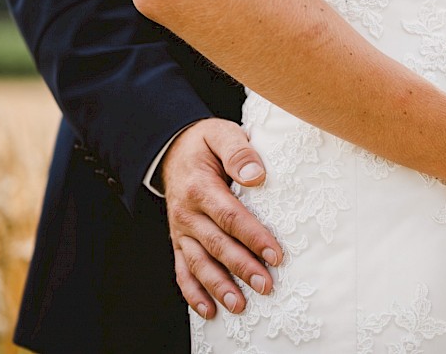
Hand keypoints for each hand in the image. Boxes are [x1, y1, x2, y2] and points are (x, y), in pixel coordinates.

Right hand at [161, 118, 283, 317]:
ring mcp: (181, 230)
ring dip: (219, 286)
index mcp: (200, 187)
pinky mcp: (179, 240)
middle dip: (242, 267)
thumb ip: (238, 151)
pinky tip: (209, 311)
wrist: (170, 149)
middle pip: (217, 245)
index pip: (230, 216)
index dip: (253, 236)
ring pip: (199, 263)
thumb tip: (256, 176)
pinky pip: (182, 270)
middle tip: (266, 285)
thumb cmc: (203, 142)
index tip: (275, 254)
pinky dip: (193, 293)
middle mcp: (187, 213)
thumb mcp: (220, 134)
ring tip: (240, 305)